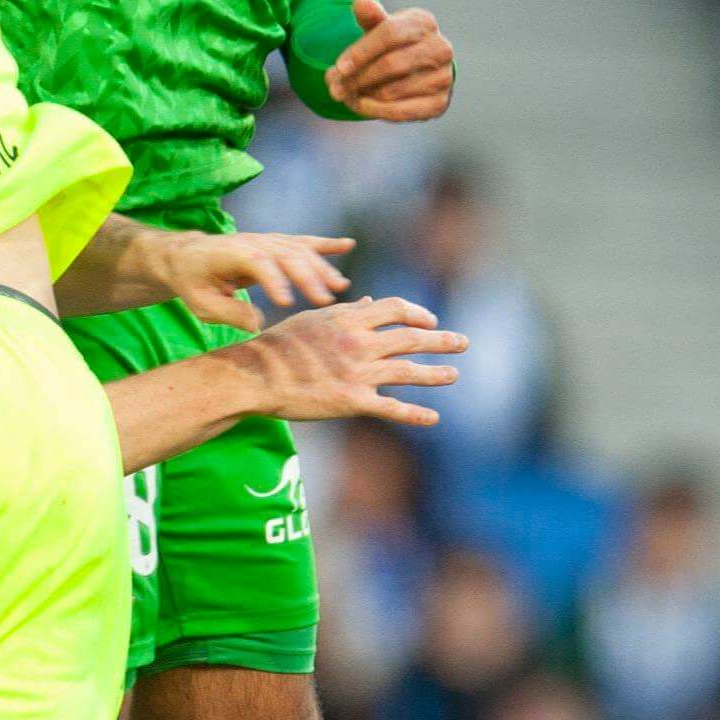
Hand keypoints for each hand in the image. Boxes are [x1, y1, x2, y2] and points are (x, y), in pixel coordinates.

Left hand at [156, 231, 351, 331]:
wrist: (187, 255)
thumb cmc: (193, 282)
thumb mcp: (201, 303)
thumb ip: (228, 312)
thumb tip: (258, 322)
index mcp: (230, 253)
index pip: (257, 262)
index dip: (274, 280)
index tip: (288, 303)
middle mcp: (252, 242)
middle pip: (285, 253)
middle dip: (307, 276)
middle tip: (325, 301)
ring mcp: (265, 240)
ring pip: (298, 249)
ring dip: (321, 266)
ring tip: (341, 287)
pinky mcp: (274, 243)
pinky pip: (303, 242)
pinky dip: (326, 244)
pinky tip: (348, 245)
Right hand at [223, 297, 464, 426]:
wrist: (256, 376)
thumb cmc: (280, 346)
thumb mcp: (314, 320)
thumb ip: (346, 311)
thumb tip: (371, 301)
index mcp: (349, 319)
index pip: (396, 309)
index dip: (418, 313)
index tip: (430, 320)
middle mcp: (359, 342)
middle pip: (411, 338)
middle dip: (440, 340)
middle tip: (462, 342)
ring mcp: (357, 372)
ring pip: (408, 371)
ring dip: (435, 373)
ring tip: (454, 374)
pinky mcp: (352, 400)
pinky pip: (391, 408)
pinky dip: (414, 413)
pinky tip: (433, 417)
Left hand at [326, 0, 453, 121]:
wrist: (420, 69)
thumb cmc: (393, 45)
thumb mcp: (381, 28)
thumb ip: (370, 17)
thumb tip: (360, 2)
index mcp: (424, 22)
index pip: (390, 34)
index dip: (361, 51)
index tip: (339, 67)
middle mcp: (440, 48)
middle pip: (391, 64)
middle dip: (358, 78)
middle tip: (335, 88)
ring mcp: (444, 77)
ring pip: (393, 91)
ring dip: (363, 97)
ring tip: (346, 96)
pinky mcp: (440, 103)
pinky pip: (403, 112)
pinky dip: (376, 111)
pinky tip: (362, 106)